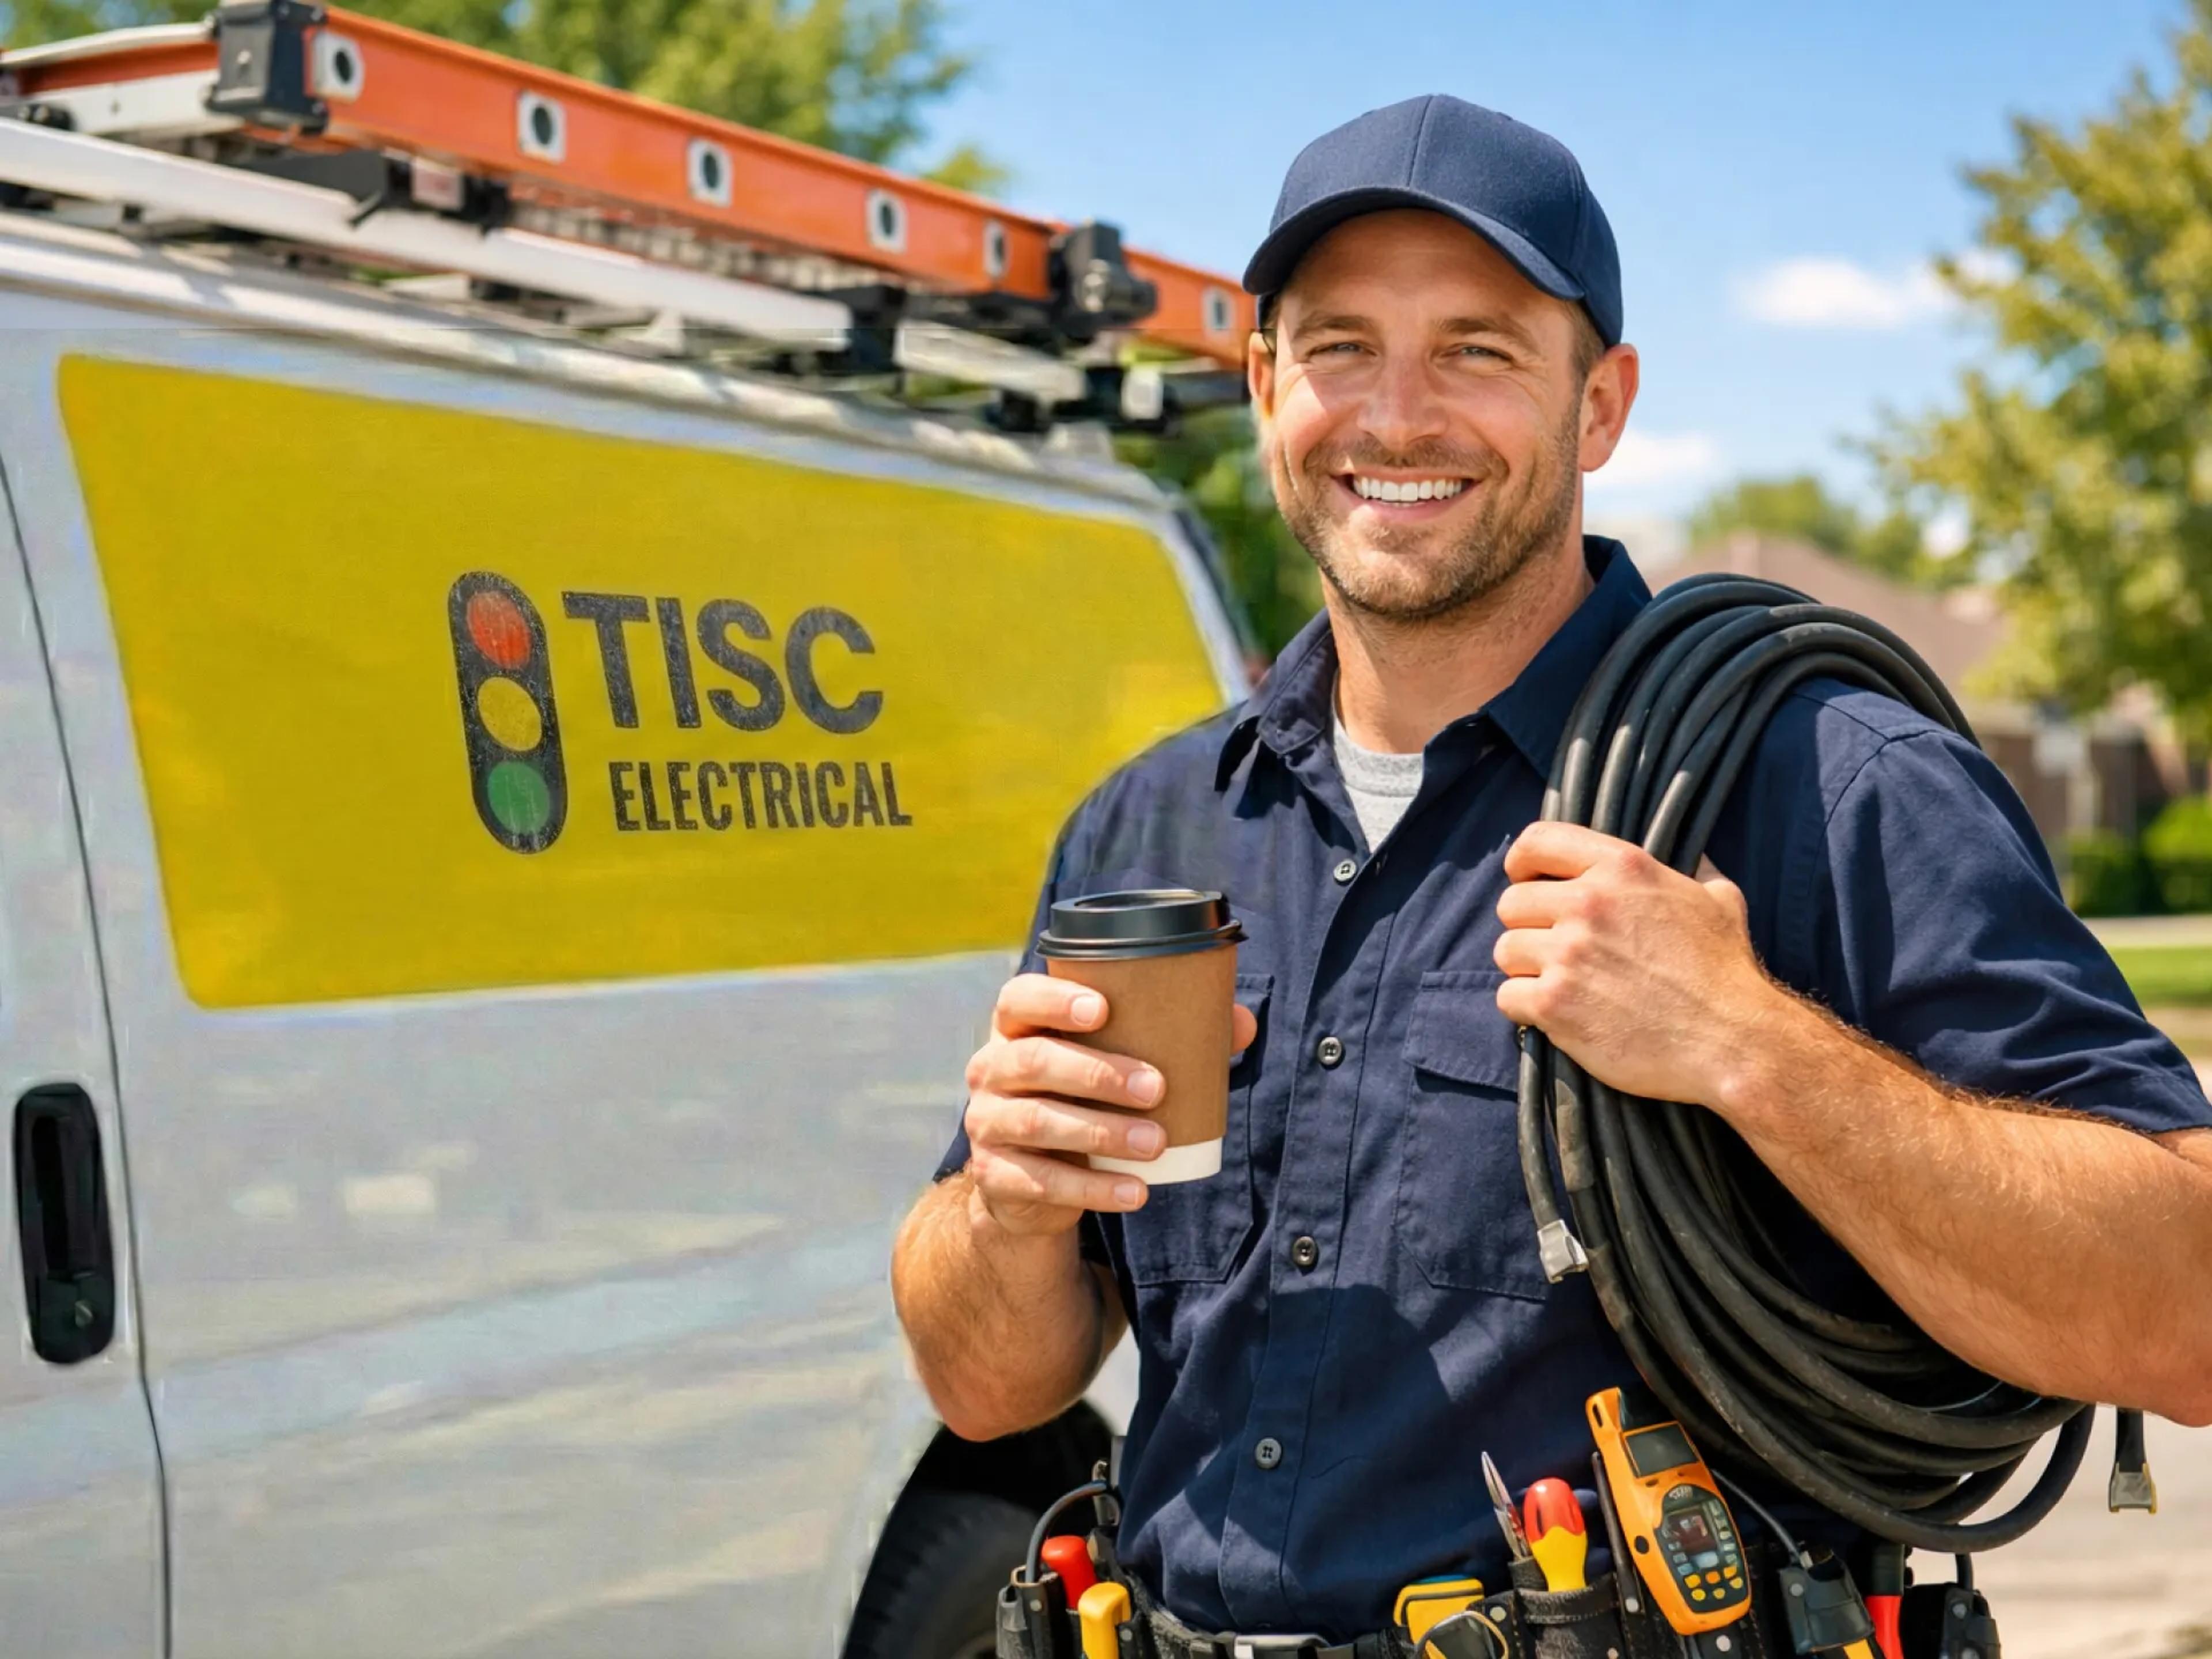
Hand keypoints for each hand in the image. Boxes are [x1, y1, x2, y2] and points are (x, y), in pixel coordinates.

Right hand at [962, 974, 1259, 1237]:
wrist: (1028, 1180)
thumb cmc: (1081, 1098)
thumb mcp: (1110, 1064)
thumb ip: (1168, 1038)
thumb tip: (1242, 1024)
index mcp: (1016, 1028)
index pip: (1019, 999)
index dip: (1054, 1000)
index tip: (1104, 1008)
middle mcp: (990, 1069)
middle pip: (1034, 1061)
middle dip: (1098, 1072)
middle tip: (1157, 1087)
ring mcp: (987, 1124)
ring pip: (1039, 1122)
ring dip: (1103, 1132)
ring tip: (1156, 1142)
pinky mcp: (994, 1175)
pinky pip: (1042, 1182)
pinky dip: (1093, 1190)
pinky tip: (1136, 1192)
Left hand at [1493, 823, 1786, 1109]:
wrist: (1733, 1042)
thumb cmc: (1727, 973)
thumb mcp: (1719, 900)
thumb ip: (1693, 871)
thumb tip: (1692, 856)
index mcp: (1622, 867)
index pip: (1537, 841)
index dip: (1523, 863)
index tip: (1527, 881)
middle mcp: (1588, 903)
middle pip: (1512, 903)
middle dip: (1529, 928)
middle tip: (1556, 953)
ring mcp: (1567, 954)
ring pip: (1505, 951)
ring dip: (1526, 970)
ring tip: (1563, 986)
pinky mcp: (1554, 1003)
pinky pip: (1507, 997)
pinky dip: (1526, 1010)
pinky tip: (1558, 1016)